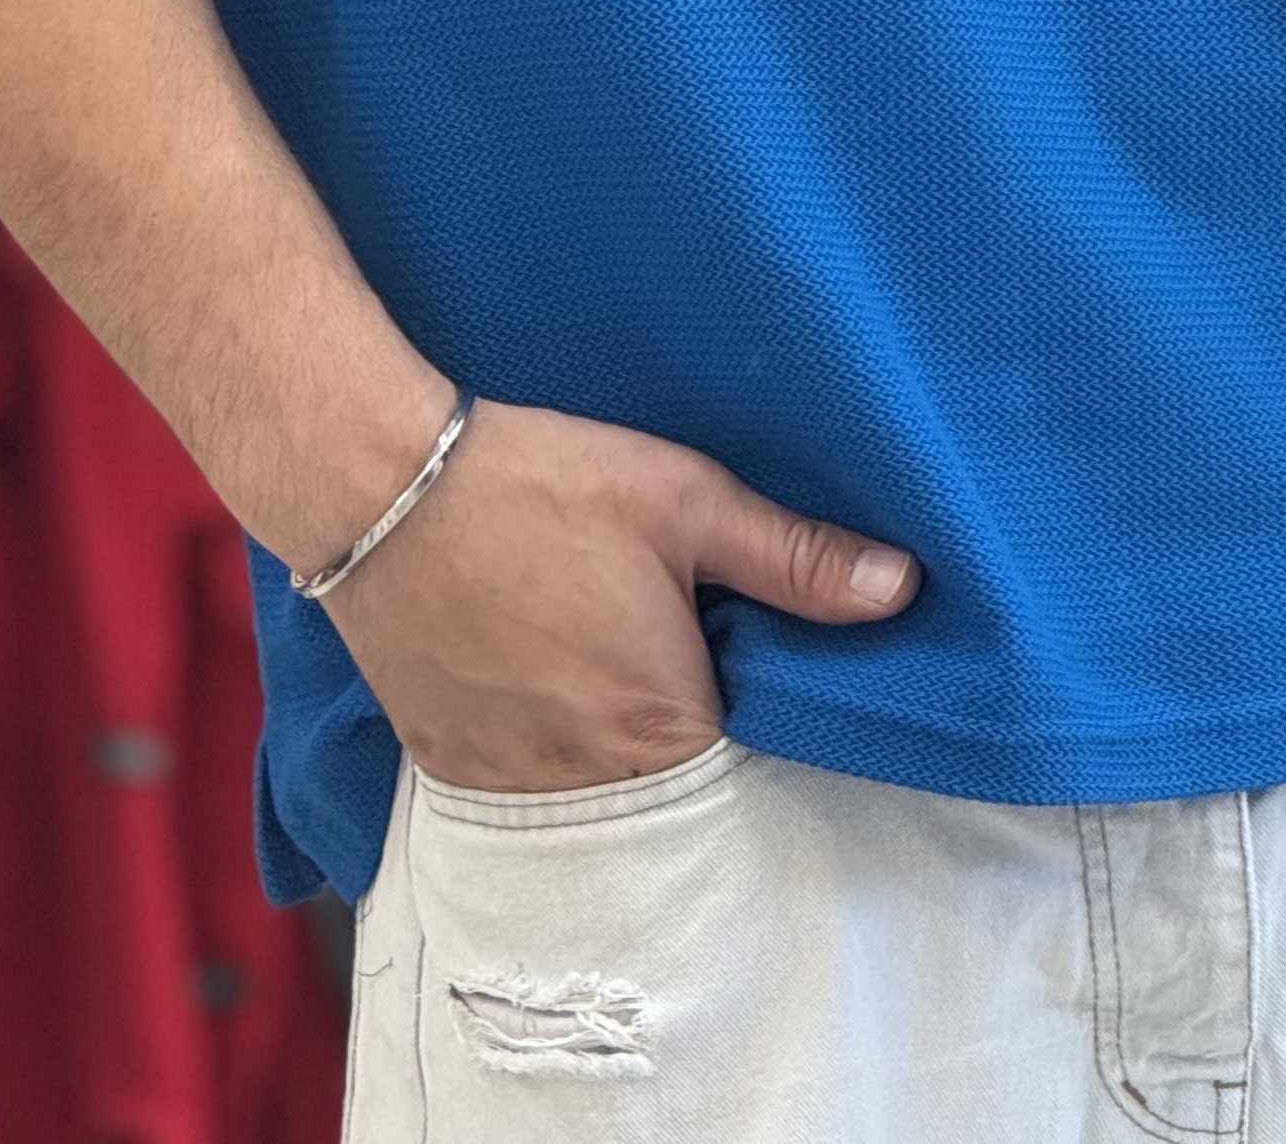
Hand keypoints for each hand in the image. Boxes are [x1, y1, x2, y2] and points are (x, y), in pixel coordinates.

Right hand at [322, 393, 918, 793]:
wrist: (381, 486)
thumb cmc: (540, 484)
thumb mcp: (683, 499)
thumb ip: (794, 557)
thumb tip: (903, 590)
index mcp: (664, 728)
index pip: (748, 771)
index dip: (756, 721)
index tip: (749, 668)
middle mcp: (589, 785)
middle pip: (672, 797)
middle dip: (688, 739)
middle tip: (679, 656)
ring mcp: (510, 788)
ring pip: (596, 801)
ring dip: (614, 753)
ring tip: (608, 663)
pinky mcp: (450, 771)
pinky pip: (525, 792)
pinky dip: (546, 753)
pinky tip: (547, 678)